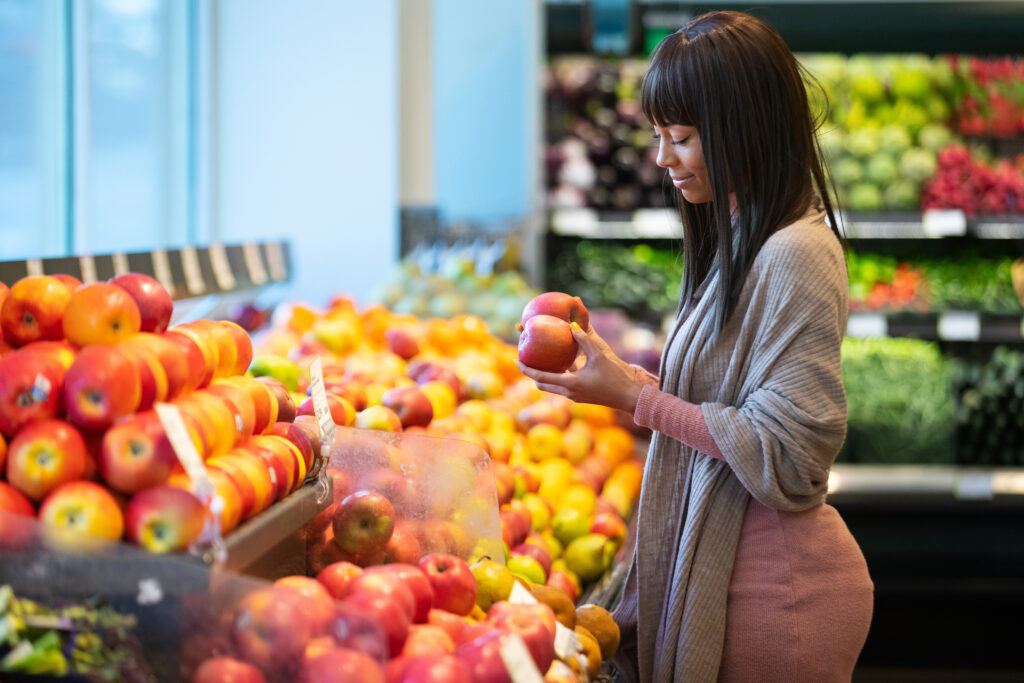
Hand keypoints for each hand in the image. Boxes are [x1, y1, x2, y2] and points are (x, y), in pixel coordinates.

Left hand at [516, 323, 642, 413]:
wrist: (629, 397)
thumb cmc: (615, 377)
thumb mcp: (599, 355)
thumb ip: (584, 339)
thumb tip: (570, 324)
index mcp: (569, 384)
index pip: (540, 378)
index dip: (526, 369)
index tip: (515, 359)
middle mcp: (568, 393)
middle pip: (541, 384)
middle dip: (531, 372)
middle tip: (524, 357)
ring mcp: (574, 396)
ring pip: (551, 386)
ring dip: (543, 375)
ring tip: (539, 359)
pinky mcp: (581, 396)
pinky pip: (562, 385)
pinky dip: (556, 375)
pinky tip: (560, 361)